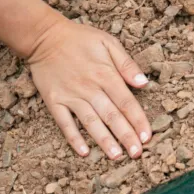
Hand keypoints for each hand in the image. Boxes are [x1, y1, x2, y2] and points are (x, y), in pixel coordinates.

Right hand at [28, 18, 151, 159]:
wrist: (45, 37)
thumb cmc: (81, 39)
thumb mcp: (108, 43)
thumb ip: (126, 64)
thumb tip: (143, 83)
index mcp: (106, 74)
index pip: (126, 102)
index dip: (138, 120)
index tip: (147, 137)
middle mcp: (89, 88)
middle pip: (112, 115)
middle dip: (126, 136)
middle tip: (137, 153)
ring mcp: (70, 96)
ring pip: (91, 122)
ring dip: (104, 140)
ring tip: (116, 156)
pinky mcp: (54, 101)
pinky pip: (64, 123)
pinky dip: (73, 138)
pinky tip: (84, 152)